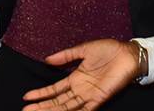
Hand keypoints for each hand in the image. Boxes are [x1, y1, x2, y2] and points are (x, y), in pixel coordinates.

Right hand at [22, 39, 137, 109]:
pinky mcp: (99, 98)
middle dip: (42, 106)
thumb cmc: (109, 50)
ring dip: (52, 110)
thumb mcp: (84, 50)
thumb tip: (47, 60)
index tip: (27, 97)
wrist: (128, 54)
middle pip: (57, 101)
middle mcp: (80, 88)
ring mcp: (89, 95)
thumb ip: (66, 56)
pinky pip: (85, 110)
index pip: (55, 89)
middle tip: (26, 110)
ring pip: (67, 107)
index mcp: (76, 77)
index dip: (41, 94)